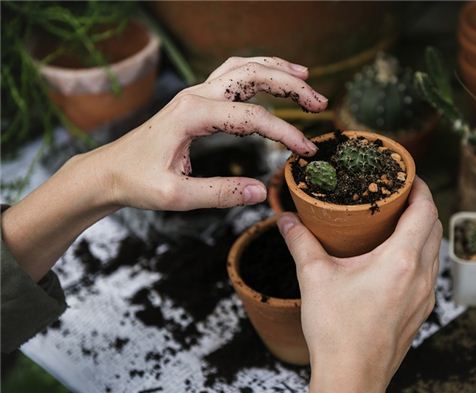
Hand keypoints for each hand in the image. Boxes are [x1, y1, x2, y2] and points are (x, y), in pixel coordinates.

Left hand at [1, 56, 326, 281]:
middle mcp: (196, 95)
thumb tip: (260, 192)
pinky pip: (232, 75)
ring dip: (276, 70)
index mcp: (192, 115)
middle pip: (252, 75)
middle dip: (290, 85)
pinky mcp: (196, 100)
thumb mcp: (176, 196)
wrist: (109, 171)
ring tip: (306, 78)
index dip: (285, 133)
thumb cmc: (137, 182)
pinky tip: (273, 78)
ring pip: (243, 67)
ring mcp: (196, 94)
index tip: (306, 151)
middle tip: (320, 103)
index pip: (252, 118)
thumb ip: (220, 193)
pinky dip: (258, 72)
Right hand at [278, 177, 441, 392]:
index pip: (426, 210)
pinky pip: (429, 272)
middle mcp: (421, 276)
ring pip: (434, 250)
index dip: (420, 187)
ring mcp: (425, 296)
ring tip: (396, 222)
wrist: (351, 377)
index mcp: (401, 261)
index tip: (407, 176)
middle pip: (435, 227)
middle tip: (398, 194)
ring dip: (422, 230)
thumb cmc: (337, 331)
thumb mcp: (314, 278)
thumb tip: (285, 219)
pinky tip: (395, 258)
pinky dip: (419, 254)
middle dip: (422, 205)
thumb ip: (300, 242)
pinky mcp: (420, 311)